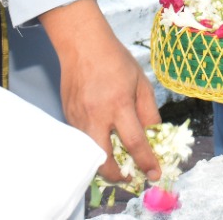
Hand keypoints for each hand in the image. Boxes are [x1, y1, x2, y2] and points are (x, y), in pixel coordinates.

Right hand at [39, 0, 161, 182]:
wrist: (82, 45)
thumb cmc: (115, 60)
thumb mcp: (141, 82)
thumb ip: (149, 111)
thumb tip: (154, 135)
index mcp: (119, 104)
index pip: (135, 142)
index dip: (147, 162)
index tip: (154, 174)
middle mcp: (97, 114)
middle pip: (104, 159)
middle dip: (116, 175)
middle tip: (128, 176)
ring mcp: (79, 117)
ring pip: (89, 153)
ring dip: (103, 164)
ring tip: (116, 164)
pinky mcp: (68, 116)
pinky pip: (81, 140)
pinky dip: (92, 147)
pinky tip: (102, 142)